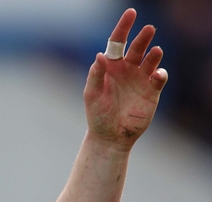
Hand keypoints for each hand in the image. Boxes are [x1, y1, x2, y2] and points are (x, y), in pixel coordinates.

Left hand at [83, 8, 167, 149]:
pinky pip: (160, 78)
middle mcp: (127, 69)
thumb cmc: (98, 116)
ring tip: (155, 51)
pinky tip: (157, 75)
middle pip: (137, 48)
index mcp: (111, 67)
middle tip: (149, 29)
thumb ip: (96, 75)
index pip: (118, 43)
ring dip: (154, 54)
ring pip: (151, 60)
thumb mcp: (92, 95)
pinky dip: (160, 74)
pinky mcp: (152, 91)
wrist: (110, 137)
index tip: (131, 13)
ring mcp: (141, 79)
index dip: (124, 27)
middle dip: (143, 38)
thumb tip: (100, 55)